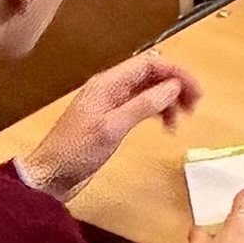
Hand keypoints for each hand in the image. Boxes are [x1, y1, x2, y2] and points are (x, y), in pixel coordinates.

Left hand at [19, 49, 197, 198]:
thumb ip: (143, 105)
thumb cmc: (76, 152)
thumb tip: (173, 86)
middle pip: (152, 75)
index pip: (150, 64)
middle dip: (176, 86)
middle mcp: (111, 89)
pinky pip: (142, 106)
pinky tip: (165, 125)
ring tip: (181, 119)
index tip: (195, 90)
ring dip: (169, 100)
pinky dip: (157, 112)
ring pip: (149, 91)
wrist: (48, 178)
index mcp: (108, 84)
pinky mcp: (112, 120)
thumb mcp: (112, 128)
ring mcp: (111, 104)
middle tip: (194, 105)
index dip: (176, 73)